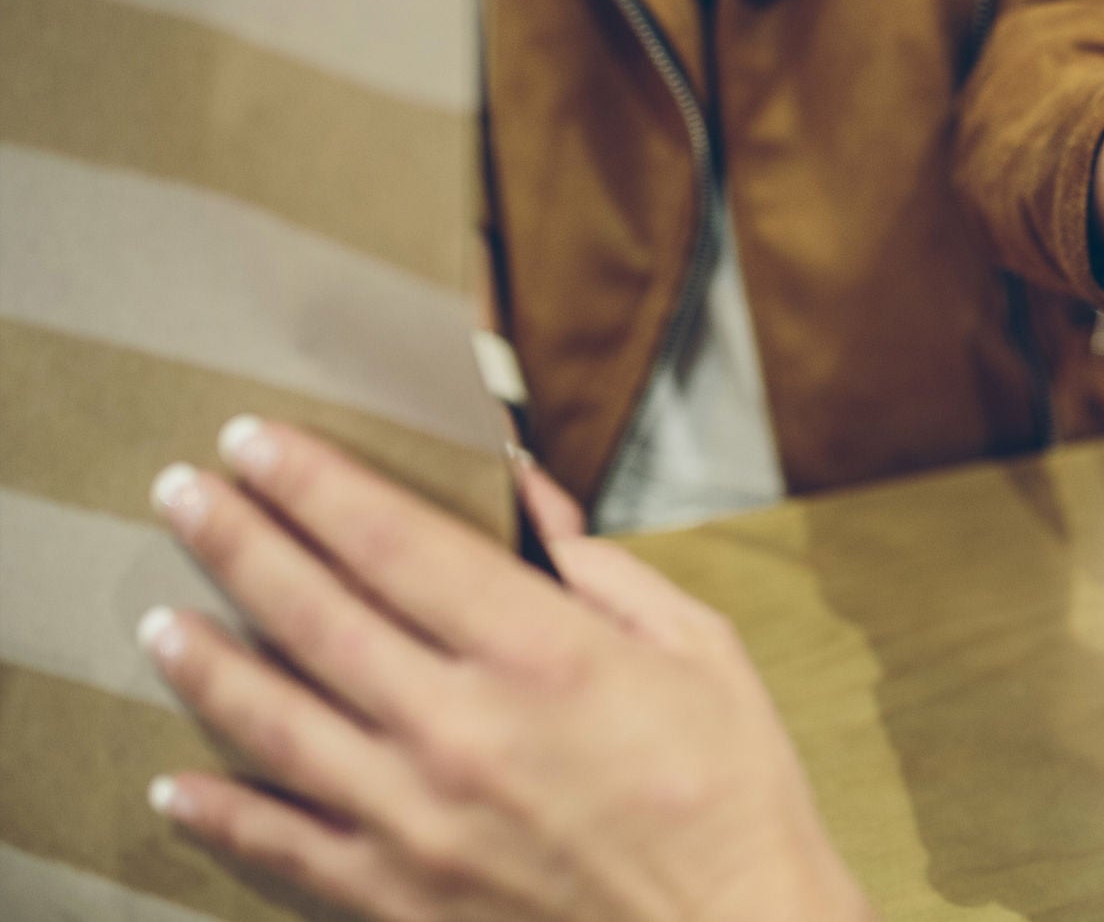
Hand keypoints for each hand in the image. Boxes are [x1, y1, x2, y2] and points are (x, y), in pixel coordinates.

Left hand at [138, 420, 869, 921]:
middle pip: (315, 615)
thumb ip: (599, 567)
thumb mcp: (699, 646)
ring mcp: (419, 821)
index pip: (395, 541)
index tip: (258, 440)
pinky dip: (222, 814)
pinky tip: (177, 783)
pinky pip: (284, 848)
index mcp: (544, 653)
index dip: (315, 482)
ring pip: (276, 724)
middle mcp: (463, 728)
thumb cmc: (732, 791)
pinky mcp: (402, 899)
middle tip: (183, 492)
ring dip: (207, 663)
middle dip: (239, 541)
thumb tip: (524, 494)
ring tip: (160, 618)